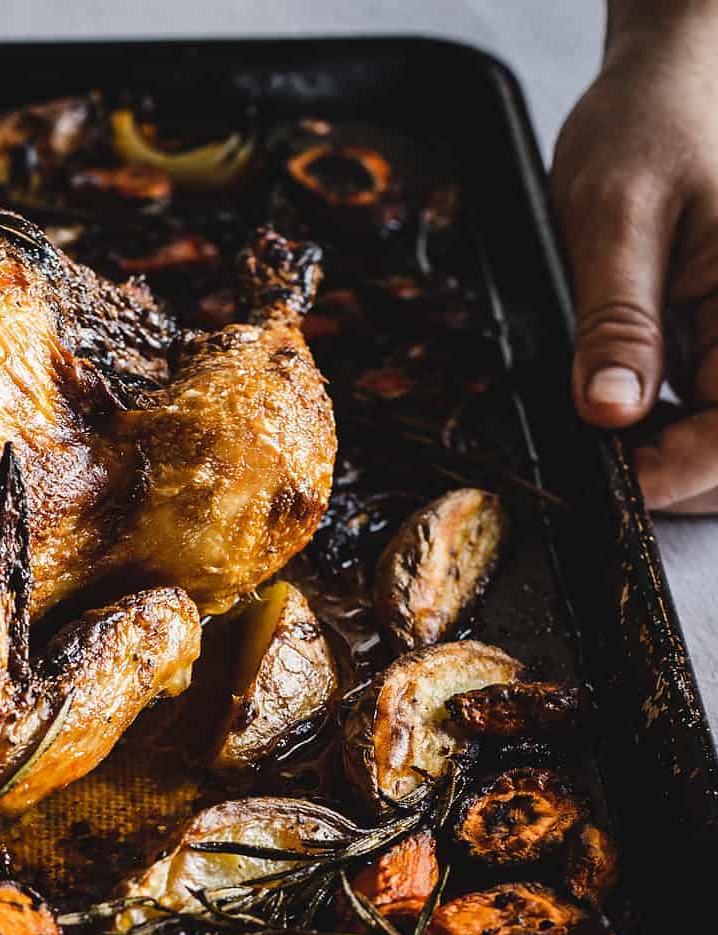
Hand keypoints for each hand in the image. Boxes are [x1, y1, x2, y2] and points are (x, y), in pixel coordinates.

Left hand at [551, 5, 717, 512]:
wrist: (669, 88)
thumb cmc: (649, 130)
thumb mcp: (614, 218)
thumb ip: (616, 319)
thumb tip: (608, 411)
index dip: (674, 473)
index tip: (606, 484)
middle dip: (670, 474)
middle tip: (590, 472)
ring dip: (668, 455)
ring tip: (600, 440)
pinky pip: (710, 407)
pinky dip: (666, 427)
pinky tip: (617, 413)